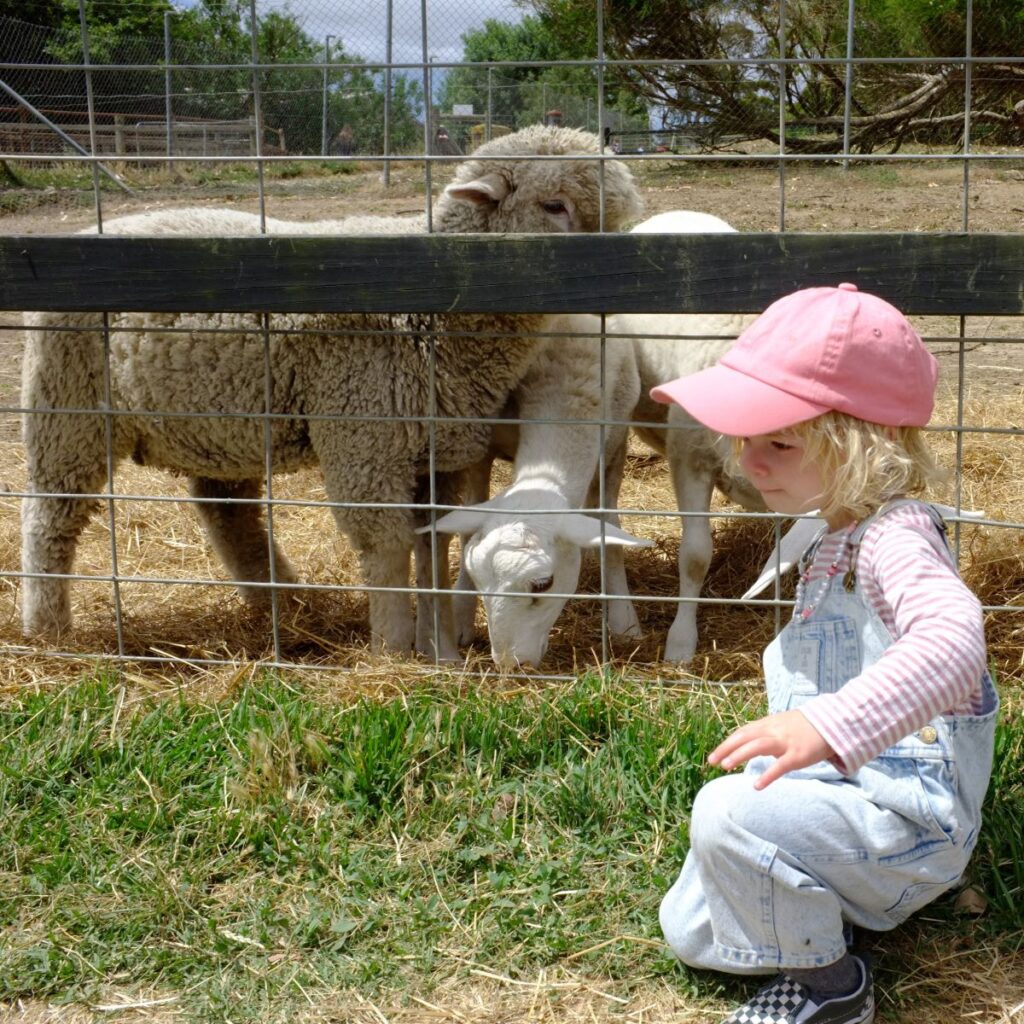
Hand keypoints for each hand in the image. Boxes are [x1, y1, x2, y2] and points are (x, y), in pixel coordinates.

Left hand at [709, 710, 834, 789]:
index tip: (713, 755)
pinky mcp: (798, 755)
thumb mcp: (781, 724)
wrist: (832, 723)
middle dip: (726, 748)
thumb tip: (748, 743)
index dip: (727, 743)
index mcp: (768, 724)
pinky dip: (767, 775)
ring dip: (739, 755)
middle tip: (711, 761)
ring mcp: (785, 742)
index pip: (742, 732)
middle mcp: (773, 731)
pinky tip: (756, 786)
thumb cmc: (804, 726)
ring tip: (725, 766)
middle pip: (744, 737)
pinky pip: (780, 766)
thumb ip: (764, 732)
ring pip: (757, 746)